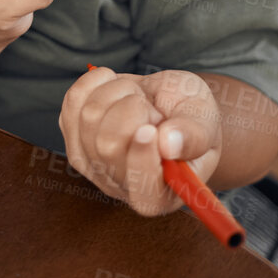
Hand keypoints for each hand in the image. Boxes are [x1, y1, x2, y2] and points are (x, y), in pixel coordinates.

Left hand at [59, 67, 222, 215]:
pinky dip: (96, 82)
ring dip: (119, 92)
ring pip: (90, 117)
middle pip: (109, 146)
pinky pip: (74, 101)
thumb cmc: (190, 118)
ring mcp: (91, 164)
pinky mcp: (72, 135)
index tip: (149, 130)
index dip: (141, 162)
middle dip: (135, 109)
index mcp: (161, 195)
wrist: (167, 102)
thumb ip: (194, 136)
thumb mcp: (205, 122)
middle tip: (154, 108)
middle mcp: (121, 186)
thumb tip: (168, 145)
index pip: (144, 195)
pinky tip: (115, 85)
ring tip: (139, 97)